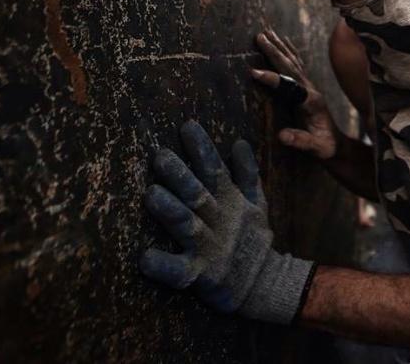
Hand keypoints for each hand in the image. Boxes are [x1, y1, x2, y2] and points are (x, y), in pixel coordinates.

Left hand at [140, 121, 314, 321]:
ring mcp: (210, 248)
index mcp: (232, 202)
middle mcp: (220, 221)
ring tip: (151, 194)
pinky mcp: (200, 274)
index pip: (216, 170)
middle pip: (199, 194)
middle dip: (180, 175)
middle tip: (160, 156)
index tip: (188, 126)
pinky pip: (179, 271)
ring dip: (171, 210)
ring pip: (189, 226)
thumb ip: (247, 173)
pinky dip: (163, 265)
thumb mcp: (258, 203)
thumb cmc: (253, 238)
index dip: (202, 148)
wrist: (265, 283)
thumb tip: (239, 142)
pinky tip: (145, 258)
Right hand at [252, 27, 337, 159]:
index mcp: (312, 102)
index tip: (253, 72)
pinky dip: (288, 52)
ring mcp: (310, 87)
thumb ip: (301, 141)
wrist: (338, 145)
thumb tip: (282, 136)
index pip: (289, 86)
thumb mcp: (315, 148)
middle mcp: (311, 90)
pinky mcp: (308, 88)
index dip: (272, 79)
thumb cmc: (326, 147)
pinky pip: (297, 65)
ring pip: (294, 62)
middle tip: (259, 36)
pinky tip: (282, 42)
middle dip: (274, 51)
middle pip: (291, 66)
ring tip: (266, 32)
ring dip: (279, 46)